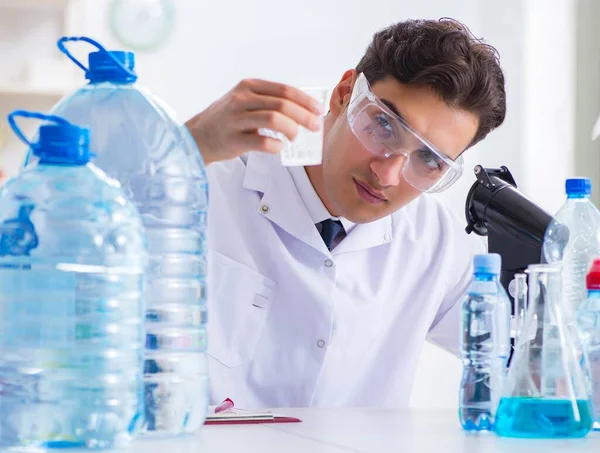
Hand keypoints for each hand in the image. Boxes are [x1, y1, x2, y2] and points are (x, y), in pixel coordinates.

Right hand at [185, 79, 324, 165]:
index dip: (305, 101)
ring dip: (291, 130)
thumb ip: (268, 101)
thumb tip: (303, 110)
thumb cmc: (226, 120)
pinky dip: (276, 146)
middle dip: (304, 116)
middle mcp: (242, 99)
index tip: (318, 110)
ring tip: (294, 138)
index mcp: (248, 86)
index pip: (284, 90)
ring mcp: (236, 119)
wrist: (196, 137)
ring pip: (274, 120)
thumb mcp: (244, 101)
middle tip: (315, 127)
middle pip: (282, 104)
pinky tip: (279, 148)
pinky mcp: (233, 140)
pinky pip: (262, 142)